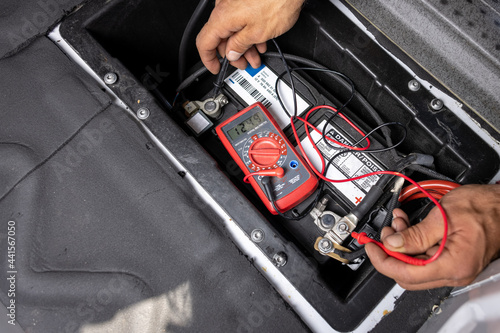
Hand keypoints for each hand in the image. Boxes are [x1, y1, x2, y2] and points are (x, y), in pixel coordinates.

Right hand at [196, 0, 304, 73]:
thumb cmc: (277, 1)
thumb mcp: (258, 33)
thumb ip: (240, 45)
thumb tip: (231, 53)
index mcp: (222, 17)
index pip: (204, 43)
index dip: (209, 60)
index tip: (215, 68)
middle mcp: (224, 8)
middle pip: (220, 38)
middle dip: (232, 55)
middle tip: (243, 64)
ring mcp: (233, 3)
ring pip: (232, 30)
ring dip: (243, 46)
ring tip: (255, 56)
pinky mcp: (244, 1)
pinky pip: (240, 20)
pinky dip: (247, 33)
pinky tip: (259, 41)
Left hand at [365, 184, 499, 289]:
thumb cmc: (485, 207)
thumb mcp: (444, 216)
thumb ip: (416, 234)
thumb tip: (392, 244)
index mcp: (454, 264)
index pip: (407, 274)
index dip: (383, 261)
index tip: (371, 247)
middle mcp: (455, 272)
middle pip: (408, 274)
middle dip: (391, 252)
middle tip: (384, 233)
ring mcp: (455, 267)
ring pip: (416, 265)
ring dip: (401, 244)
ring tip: (398, 222)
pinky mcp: (453, 259)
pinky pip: (426, 257)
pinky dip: (413, 242)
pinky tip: (408, 225)